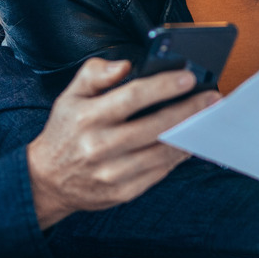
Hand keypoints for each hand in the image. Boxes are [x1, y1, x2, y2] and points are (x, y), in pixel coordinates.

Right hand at [26, 57, 218, 228]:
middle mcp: (100, 146)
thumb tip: (126, 66)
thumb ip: (95, 74)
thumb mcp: (69, 96)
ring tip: (205, 119)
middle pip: (155, 126)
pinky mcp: (123, 192)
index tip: (188, 78)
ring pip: (161, 152)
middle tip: (211, 99)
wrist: (46, 180)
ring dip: (188, 135)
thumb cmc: (65, 132)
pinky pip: (159, 172)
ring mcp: (112, 172)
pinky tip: (187, 142)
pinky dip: (176, 157)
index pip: (132, 97)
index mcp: (88, 117)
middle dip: (188, 110)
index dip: (164, 86)